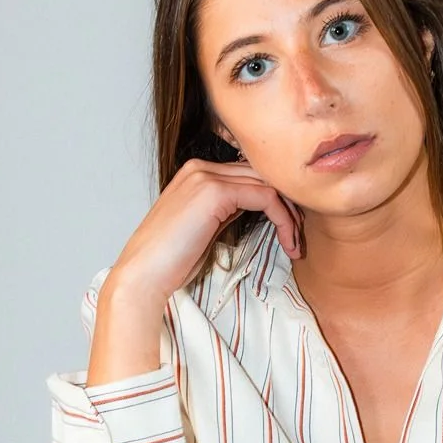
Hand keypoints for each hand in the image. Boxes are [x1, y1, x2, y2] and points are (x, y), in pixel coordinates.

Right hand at [86, 158, 302, 383]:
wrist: (144, 275)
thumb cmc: (171, 261)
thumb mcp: (205, 228)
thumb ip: (227, 211)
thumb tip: (258, 207)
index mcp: (197, 174)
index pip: (250, 175)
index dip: (275, 199)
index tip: (289, 228)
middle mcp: (201, 168)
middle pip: (262, 175)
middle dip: (288, 204)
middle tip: (299, 235)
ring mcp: (206, 176)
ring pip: (268, 184)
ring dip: (289, 215)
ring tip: (295, 243)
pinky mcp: (214, 191)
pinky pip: (266, 196)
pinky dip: (283, 219)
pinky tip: (287, 241)